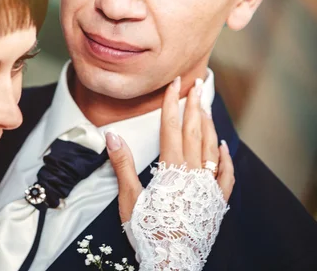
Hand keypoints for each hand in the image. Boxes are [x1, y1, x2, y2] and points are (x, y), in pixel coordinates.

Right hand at [106, 76, 234, 223]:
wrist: (173, 258)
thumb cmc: (149, 229)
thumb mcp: (130, 197)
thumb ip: (123, 164)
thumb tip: (112, 136)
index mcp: (171, 168)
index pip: (171, 127)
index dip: (171, 103)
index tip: (174, 84)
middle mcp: (193, 171)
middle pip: (194, 131)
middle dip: (193, 105)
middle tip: (195, 83)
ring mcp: (208, 185)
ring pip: (211, 147)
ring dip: (208, 124)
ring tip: (204, 105)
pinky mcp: (216, 200)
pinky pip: (226, 173)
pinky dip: (226, 157)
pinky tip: (224, 145)